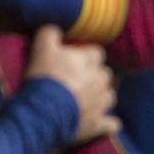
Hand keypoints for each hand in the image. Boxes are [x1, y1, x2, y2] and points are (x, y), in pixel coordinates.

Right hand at [26, 25, 117, 143]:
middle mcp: (100, 80)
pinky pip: (111, 124)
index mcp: (89, 61)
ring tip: (87, 100)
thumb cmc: (44, 77)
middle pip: (105, 74)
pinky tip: (104, 123)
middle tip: (77, 80)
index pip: (96, 52)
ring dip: (101, 97)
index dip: (86, 55)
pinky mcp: (97, 123)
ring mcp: (101, 103)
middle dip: (95, 76)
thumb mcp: (41, 48)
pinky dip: (108, 123)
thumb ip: (50, 33)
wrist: (44, 111)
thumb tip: (56, 29)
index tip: (73, 60)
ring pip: (110, 96)